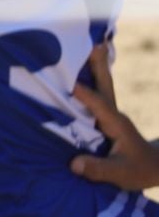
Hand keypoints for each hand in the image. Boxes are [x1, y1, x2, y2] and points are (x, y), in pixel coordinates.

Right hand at [71, 43, 158, 191]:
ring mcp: (109, 112)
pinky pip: (94, 93)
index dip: (83, 93)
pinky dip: (86, 77)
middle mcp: (113, 112)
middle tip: (92, 41)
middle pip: (105, 84)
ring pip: (101, 84)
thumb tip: (74, 164)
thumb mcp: (121, 174)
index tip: (66, 81)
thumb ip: (99, 169)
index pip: (99, 104)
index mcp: (116, 123)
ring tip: (84, 44)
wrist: (154, 167)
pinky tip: (74, 68)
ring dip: (92, 65)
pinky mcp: (105, 115)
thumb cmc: (139, 170)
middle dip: (98, 64)